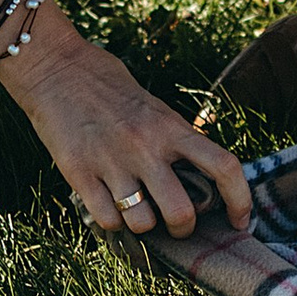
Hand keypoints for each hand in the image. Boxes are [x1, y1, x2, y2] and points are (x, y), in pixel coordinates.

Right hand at [0, 0, 252, 237]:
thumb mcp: (154, 109)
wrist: (55, 68)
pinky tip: (108, 203)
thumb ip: (176, 143)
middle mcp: (146, 146)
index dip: (241, 200)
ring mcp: (111, 161)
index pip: (224, 167)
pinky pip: (107, 220)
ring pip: (143, 224)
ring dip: (143, 225)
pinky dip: (112, 221)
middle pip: (182, 213)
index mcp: (171, 127)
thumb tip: (202, 186)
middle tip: (175, 222)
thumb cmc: (109, 87)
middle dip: (183, 227)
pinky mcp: (79, 172)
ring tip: (134, 207)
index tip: (240, 221)